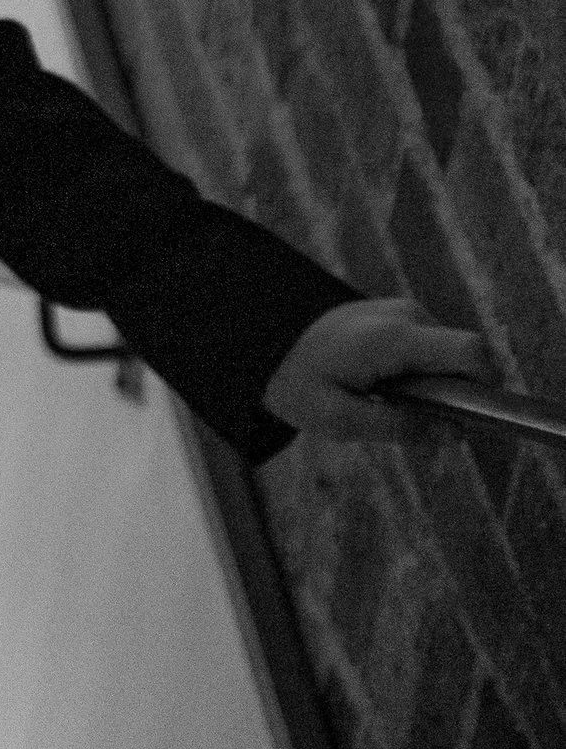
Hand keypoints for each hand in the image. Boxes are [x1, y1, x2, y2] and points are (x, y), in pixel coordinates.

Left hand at [261, 296, 492, 443]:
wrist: (263, 340)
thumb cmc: (296, 381)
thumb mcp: (339, 420)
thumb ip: (398, 430)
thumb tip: (452, 436)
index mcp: (394, 339)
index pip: (471, 352)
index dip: (485, 386)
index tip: (467, 420)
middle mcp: (407, 316)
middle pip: (464, 358)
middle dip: (455, 396)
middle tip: (417, 425)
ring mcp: (404, 311)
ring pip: (447, 357)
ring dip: (433, 387)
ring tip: (386, 404)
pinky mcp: (399, 316)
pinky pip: (429, 349)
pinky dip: (419, 374)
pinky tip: (384, 388)